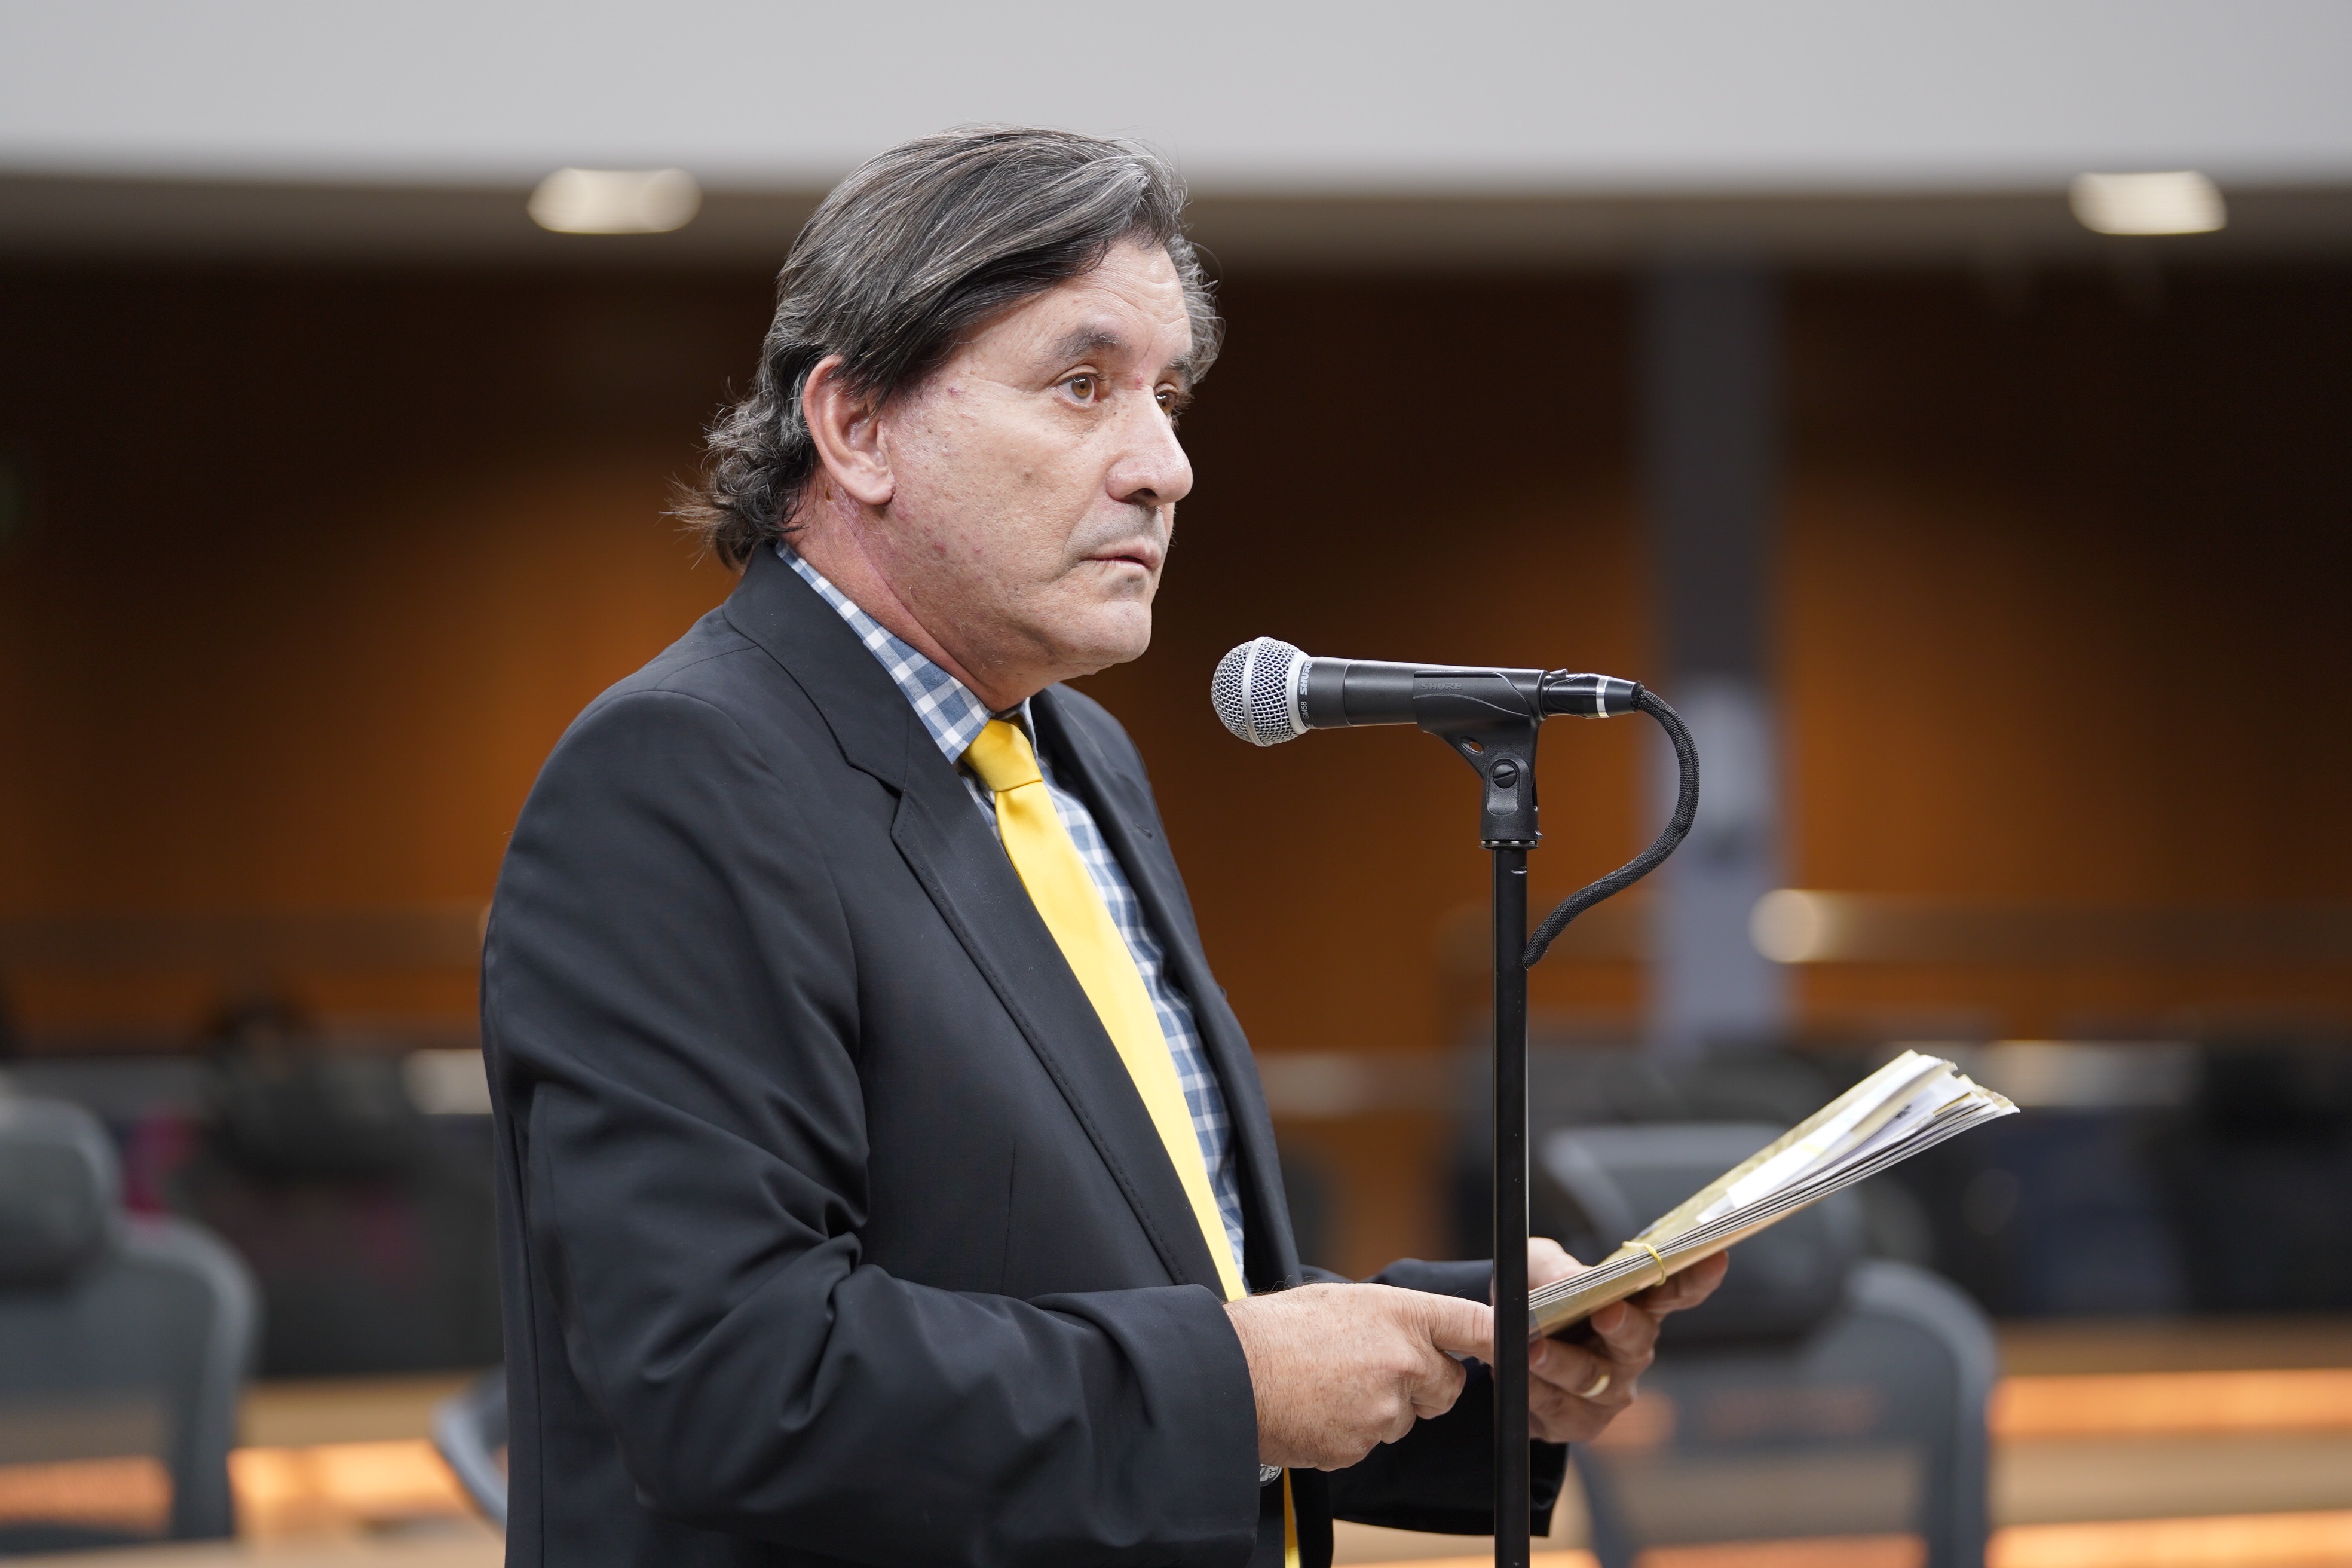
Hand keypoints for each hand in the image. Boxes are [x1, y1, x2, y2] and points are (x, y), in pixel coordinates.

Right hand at [1224, 1283, 1489, 1469]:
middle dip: (1424, 1384)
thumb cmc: (1277, 1331)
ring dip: (1381, 1409)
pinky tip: (1319, 1410)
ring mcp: (1385, 1408)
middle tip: (1377, 1370)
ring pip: (1406, 1417)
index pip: (1475, 1325)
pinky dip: (1351, 1432)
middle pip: (1448, 1384)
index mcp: (1400, 1315)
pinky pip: (1371, 1442)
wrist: (1231, 1375)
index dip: (1503, 1337)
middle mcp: (1403, 1360)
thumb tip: (1412, 1333)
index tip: (1519, 1343)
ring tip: (1331, 1387)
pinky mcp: (1362, 1445)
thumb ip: (1389, 1318)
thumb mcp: (1340, 1301)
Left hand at [1521, 1238, 1726, 1442]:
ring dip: (1559, 1362)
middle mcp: (1631, 1351)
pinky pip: (1555, 1407)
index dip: (1696, 1277)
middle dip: (1621, 1326)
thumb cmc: (1537, 1296)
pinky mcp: (1578, 1422)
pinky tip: (1512, 1372)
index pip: (1673, 1291)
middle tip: (1606, 1312)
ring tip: (1531, 1347)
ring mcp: (1609, 1391)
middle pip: (1636, 1340)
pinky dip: (1531, 1387)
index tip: (1714, 1255)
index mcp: (1635, 1305)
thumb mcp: (1535, 1267)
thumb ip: (1552, 1269)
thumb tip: (1567, 1282)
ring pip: (1589, 1378)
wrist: (1500, 1343)